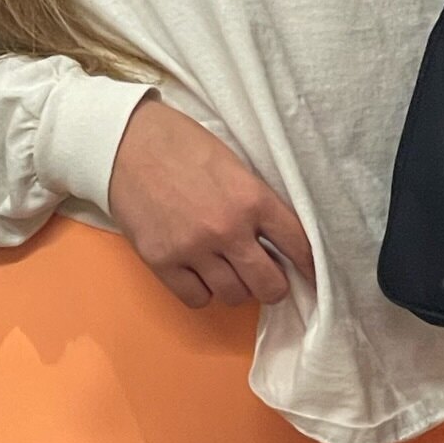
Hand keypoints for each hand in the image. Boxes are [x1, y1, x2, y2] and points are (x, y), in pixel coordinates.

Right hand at [107, 92, 314, 310]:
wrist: (128, 143)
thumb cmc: (185, 145)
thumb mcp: (235, 165)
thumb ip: (257, 201)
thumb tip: (278, 237)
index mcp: (253, 198)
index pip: (298, 244)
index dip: (311, 265)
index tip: (315, 276)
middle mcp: (228, 229)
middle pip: (270, 285)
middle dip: (274, 285)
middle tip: (268, 277)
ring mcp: (194, 249)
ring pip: (234, 296)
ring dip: (238, 288)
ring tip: (231, 272)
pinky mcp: (162, 262)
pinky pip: (196, 299)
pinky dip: (203, 291)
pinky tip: (201, 274)